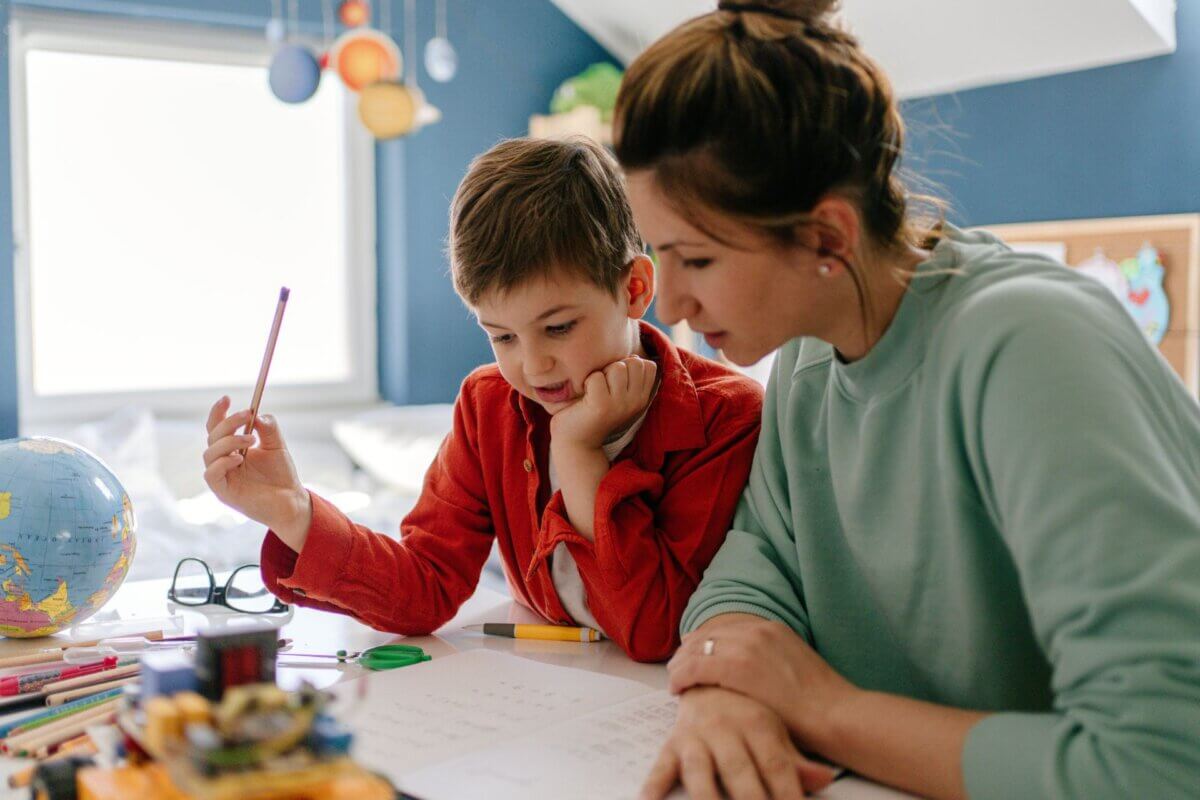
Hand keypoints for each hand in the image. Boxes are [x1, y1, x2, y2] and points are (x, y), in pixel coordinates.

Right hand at [202, 396, 310, 545]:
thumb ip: (268, 428)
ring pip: (209, 453)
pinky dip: (223, 462)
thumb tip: (257, 414)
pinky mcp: (223, 492)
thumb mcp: (277, 445)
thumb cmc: (281, 475)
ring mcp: (222, 477)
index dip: (218, 413)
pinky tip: (239, 458)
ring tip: (251, 439)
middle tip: (247, 415)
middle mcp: (223, 461)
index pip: (217, 428)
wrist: (291, 501)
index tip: (227, 398)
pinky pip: (211, 474)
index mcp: (232, 449)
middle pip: (212, 436)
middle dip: (228, 422)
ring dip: (229, 440)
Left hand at [550, 356, 657, 448]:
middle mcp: (635, 402)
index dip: (630, 365)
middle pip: (635, 363)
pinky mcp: (602, 405)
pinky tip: (585, 396)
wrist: (575, 441)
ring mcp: (620, 404)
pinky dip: (587, 381)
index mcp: (641, 398)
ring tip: (594, 390)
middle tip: (603, 384)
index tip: (616, 380)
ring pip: (617, 367)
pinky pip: (597, 377)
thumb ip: (629, 376)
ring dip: (602, 373)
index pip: (648, 366)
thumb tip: (633, 356)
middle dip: (616, 366)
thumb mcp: (618, 393)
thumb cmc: (593, 410)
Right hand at [640, 687, 835, 799]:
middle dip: (750, 799)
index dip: (787, 793)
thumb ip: (797, 760)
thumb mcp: (777, 728)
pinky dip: (654, 785)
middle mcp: (726, 727)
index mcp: (758, 722)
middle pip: (739, 772)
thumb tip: (825, 779)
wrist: (712, 666)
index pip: (776, 765)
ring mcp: (698, 734)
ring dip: (706, 797)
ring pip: (700, 771)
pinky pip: (662, 766)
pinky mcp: (675, 741)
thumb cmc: (749, 706)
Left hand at [667, 617, 857, 749]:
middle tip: (675, 667)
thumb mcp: (794, 666)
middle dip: (687, 651)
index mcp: (771, 628)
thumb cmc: (821, 703)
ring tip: (673, 679)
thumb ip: (770, 660)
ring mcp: (747, 645)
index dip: (703, 643)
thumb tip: (753, 671)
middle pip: (707, 635)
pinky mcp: (738, 667)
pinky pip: (696, 667)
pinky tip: (676, 689)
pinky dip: (681, 677)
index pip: (724, 629)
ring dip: (680, 664)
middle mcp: (757, 630)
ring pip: (697, 649)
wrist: (837, 714)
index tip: (691, 655)